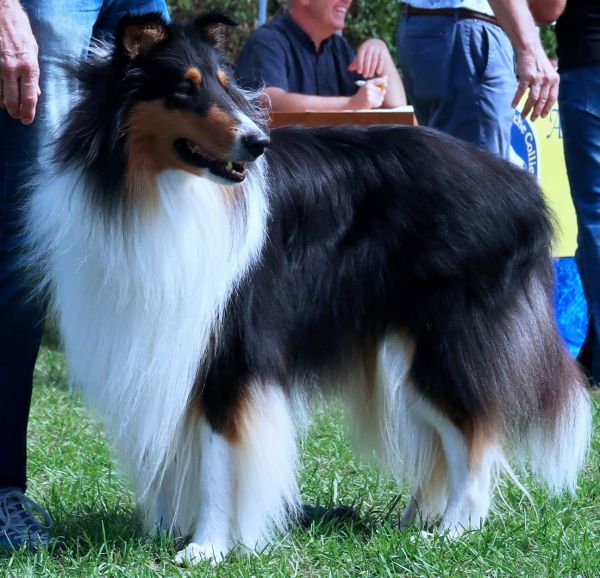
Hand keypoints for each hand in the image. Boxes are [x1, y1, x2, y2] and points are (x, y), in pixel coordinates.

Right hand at [0, 0, 40, 124]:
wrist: (1, 12)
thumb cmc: (19, 30)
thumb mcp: (33, 51)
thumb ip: (33, 74)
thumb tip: (35, 92)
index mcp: (29, 67)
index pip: (29, 97)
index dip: (28, 112)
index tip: (27, 121)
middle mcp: (12, 69)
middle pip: (12, 100)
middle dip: (15, 111)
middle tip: (17, 116)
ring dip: (3, 103)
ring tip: (7, 105)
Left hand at [348, 38, 390, 78]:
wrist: (376, 43)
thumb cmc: (365, 52)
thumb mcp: (360, 56)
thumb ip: (355, 63)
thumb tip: (349, 69)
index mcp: (363, 48)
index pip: (360, 56)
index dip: (360, 64)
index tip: (359, 72)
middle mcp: (370, 47)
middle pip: (368, 59)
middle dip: (366, 68)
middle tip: (365, 76)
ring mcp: (377, 49)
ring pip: (374, 60)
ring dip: (372, 69)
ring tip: (370, 76)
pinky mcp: (383, 52)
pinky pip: (381, 60)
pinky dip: (379, 66)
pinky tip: (377, 72)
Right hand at [349, 76, 386, 109]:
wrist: (353, 103)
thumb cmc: (361, 95)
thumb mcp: (368, 86)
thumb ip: (376, 82)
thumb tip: (386, 76)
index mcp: (368, 83)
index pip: (380, 80)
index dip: (384, 82)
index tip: (385, 85)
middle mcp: (369, 87)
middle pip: (382, 91)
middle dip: (380, 95)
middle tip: (373, 96)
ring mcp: (369, 94)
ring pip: (381, 97)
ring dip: (378, 100)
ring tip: (372, 100)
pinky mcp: (369, 101)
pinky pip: (379, 102)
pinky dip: (377, 104)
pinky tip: (371, 104)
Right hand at [512, 45, 557, 120]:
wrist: (531, 50)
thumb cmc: (538, 63)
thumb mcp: (548, 73)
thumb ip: (548, 85)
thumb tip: (543, 100)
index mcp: (554, 80)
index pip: (552, 98)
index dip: (547, 109)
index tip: (542, 116)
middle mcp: (547, 80)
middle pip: (542, 101)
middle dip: (536, 112)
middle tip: (532, 119)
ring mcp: (537, 79)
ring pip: (532, 99)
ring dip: (527, 109)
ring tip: (523, 115)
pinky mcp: (526, 77)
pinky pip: (521, 92)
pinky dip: (517, 100)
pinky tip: (513, 105)